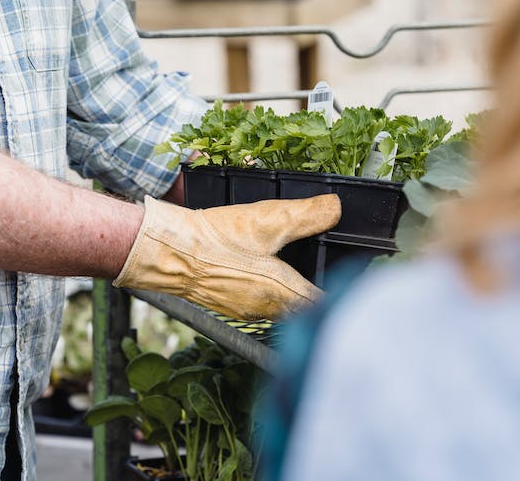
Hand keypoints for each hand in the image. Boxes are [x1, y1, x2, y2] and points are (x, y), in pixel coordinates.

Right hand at [114, 194, 341, 319]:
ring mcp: (246, 310)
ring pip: (281, 307)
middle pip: (303, 309)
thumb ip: (306, 215)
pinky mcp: (228, 303)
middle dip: (317, 293)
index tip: (352, 281)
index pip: (324, 306)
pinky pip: (258, 302)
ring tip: (299, 270)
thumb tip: (335, 209)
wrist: (167, 252)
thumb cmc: (214, 241)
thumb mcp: (266, 220)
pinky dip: (268, 289)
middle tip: (329, 272)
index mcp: (282, 294)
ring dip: (292, 292)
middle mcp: (266, 310)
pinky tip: (262, 270)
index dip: (341, 294)